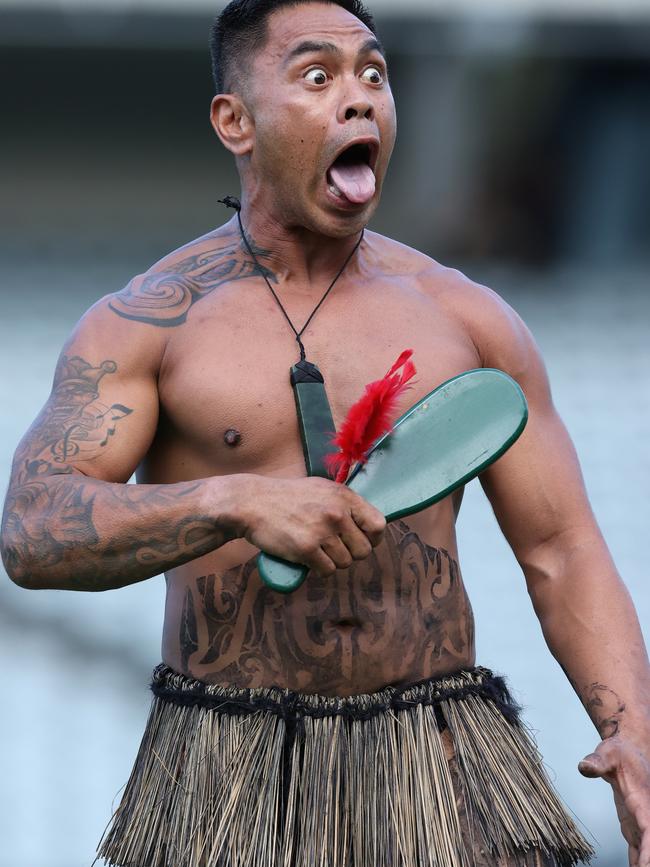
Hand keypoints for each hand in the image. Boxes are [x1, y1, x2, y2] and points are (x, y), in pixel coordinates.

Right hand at [237, 475, 385, 576]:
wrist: (253, 503)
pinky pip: (327, 570)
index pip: (378, 525)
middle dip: (350, 553)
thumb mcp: (321, 489)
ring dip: (333, 561)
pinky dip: (319, 568)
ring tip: (317, 549)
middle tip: (333, 547)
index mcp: (344, 497)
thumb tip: (368, 524)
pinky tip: (309, 557)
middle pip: (364, 550)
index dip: (373, 538)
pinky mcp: (307, 549)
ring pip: (345, 563)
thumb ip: (345, 504)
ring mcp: (322, 532)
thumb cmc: (287, 497)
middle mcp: (337, 514)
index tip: (362, 540)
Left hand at [579, 734, 649, 865]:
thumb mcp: (608, 754)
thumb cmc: (620, 752)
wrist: (629, 750)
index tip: (645, 866)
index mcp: (643, 803)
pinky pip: (639, 852)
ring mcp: (641, 826)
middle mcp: (646, 818)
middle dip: (647, 861)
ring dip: (643, 864)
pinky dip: (638, 863)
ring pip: (646, 852)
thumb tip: (584, 766)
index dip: (649, 850)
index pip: (649, 830)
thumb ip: (597, 762)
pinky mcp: (634, 829)